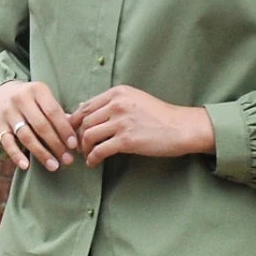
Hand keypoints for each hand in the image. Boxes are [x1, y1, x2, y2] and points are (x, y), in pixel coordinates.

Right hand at [0, 80, 76, 171]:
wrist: (1, 92)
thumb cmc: (31, 99)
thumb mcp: (44, 98)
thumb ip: (59, 113)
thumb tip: (77, 132)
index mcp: (37, 90)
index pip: (53, 112)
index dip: (64, 129)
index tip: (73, 145)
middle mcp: (21, 99)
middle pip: (41, 126)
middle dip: (56, 145)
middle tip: (68, 160)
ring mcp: (8, 112)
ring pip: (26, 136)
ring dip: (41, 153)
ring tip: (54, 166)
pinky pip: (7, 142)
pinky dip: (16, 155)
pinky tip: (26, 166)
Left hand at [69, 86, 214, 166]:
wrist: (181, 127)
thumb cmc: (159, 115)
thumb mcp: (135, 99)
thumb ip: (112, 103)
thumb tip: (84, 110)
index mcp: (118, 93)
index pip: (86, 106)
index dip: (75, 121)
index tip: (74, 132)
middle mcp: (117, 104)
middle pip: (84, 121)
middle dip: (78, 136)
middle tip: (79, 146)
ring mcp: (121, 122)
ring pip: (88, 136)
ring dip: (84, 148)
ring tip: (87, 155)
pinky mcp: (126, 140)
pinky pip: (100, 151)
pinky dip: (92, 158)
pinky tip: (93, 163)